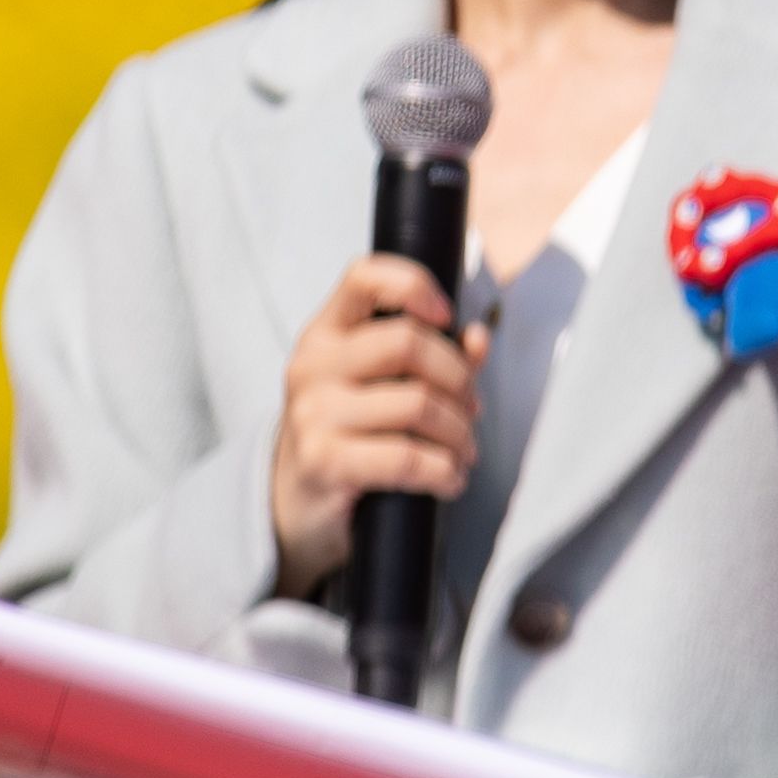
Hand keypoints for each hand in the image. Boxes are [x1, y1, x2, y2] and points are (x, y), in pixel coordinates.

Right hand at [270, 255, 488, 596]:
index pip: (364, 277)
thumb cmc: (354, 430)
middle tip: (471, 409)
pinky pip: (406, 458)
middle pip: (408, 343)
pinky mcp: (322, 461)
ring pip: (417, 404)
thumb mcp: (386, 383)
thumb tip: (478, 338)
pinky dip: (444, 471)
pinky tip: (451, 479)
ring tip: (465, 450)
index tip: (446, 315)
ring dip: (459, 433)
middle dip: (459, 378)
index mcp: (327, 332)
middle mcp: (312, 366)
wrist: (300, 501)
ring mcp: (312, 414)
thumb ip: (437, 353)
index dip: (413, 284)